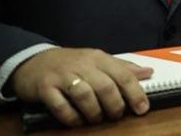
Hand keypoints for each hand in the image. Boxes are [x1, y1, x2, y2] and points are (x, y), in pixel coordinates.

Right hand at [10, 47, 151, 126]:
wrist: (32, 61)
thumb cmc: (70, 63)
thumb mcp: (97, 61)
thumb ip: (122, 68)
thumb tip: (148, 72)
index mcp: (99, 58)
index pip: (123, 75)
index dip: (135, 93)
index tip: (142, 109)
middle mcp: (82, 65)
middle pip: (106, 86)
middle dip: (115, 106)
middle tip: (116, 116)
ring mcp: (63, 76)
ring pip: (85, 95)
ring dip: (94, 112)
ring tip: (96, 119)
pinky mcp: (45, 88)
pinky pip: (60, 106)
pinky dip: (71, 117)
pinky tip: (77, 121)